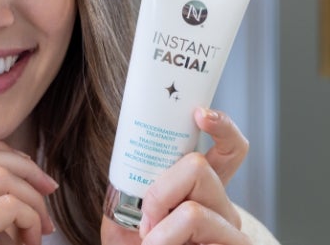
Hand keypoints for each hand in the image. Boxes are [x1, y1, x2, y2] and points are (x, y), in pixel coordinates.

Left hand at [101, 107, 250, 244]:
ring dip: (159, 225)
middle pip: (199, 167)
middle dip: (160, 190)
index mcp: (201, 190)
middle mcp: (222, 205)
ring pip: (194, 207)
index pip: (226, 149)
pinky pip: (194, 224)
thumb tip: (116, 184)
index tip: (201, 113)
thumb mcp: (126, 224)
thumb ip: (124, 200)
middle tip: (146, 220)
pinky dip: (164, 239)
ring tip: (151, 243)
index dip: (221, 127)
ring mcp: (231, 230)